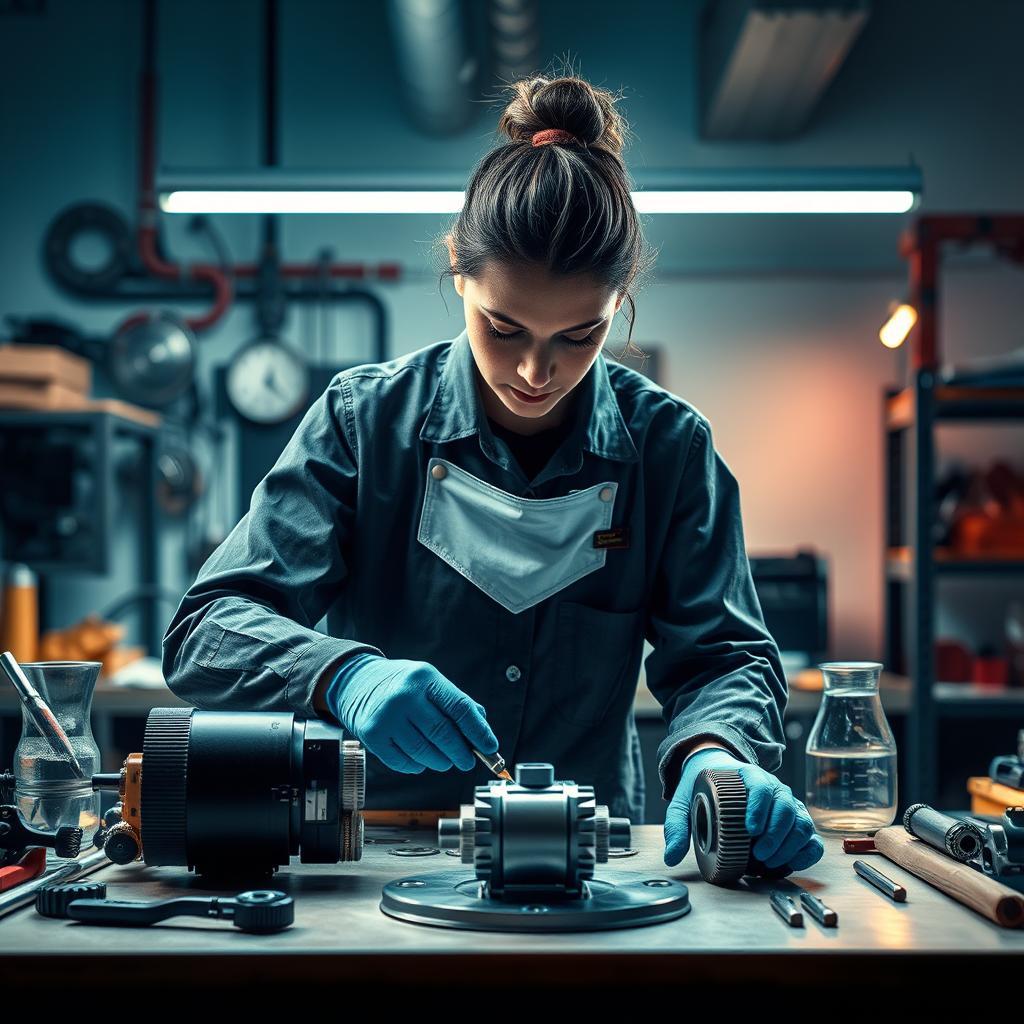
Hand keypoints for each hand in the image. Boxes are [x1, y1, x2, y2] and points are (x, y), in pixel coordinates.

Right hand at [325, 653, 497, 773]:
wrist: (356, 681)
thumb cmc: (401, 684)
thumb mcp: (430, 681)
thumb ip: (457, 703)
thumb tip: (483, 733)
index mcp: (425, 678)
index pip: (460, 708)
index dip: (479, 731)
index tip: (490, 748)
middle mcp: (405, 696)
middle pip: (443, 734)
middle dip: (461, 753)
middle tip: (467, 761)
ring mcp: (386, 717)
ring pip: (424, 753)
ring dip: (440, 762)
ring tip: (443, 760)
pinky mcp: (372, 736)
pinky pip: (404, 763)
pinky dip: (418, 766)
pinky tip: (419, 758)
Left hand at [663, 748, 823, 872]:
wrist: (718, 774)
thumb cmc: (704, 789)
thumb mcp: (685, 802)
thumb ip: (677, 825)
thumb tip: (671, 857)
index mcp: (747, 775)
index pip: (761, 786)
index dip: (760, 808)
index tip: (751, 829)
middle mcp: (772, 787)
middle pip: (785, 807)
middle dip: (775, 835)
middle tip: (759, 855)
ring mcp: (786, 803)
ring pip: (801, 822)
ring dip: (789, 846)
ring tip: (769, 863)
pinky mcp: (794, 820)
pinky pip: (810, 835)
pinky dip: (807, 851)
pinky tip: (791, 863)